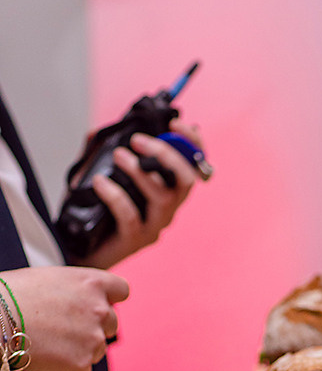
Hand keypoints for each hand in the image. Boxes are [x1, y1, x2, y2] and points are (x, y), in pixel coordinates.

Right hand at [2, 266, 128, 370]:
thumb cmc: (13, 295)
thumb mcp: (52, 278)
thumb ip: (77, 290)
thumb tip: (82, 301)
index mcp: (92, 283)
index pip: (121, 290)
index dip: (110, 299)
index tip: (100, 305)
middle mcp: (100, 310)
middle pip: (112, 324)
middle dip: (94, 327)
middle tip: (65, 329)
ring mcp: (94, 339)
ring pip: (98, 349)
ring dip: (80, 349)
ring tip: (50, 342)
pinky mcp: (82, 364)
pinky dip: (68, 370)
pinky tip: (48, 358)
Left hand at [75, 120, 206, 269]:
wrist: (79, 246)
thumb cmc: (94, 210)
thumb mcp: (100, 171)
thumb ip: (104, 150)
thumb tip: (106, 130)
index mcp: (167, 189)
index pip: (193, 165)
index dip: (192, 143)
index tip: (175, 124)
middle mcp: (166, 208)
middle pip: (186, 181)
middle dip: (167, 155)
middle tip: (139, 140)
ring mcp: (153, 226)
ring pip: (163, 198)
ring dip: (140, 172)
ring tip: (118, 156)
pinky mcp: (135, 240)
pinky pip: (131, 216)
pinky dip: (115, 195)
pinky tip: (100, 182)